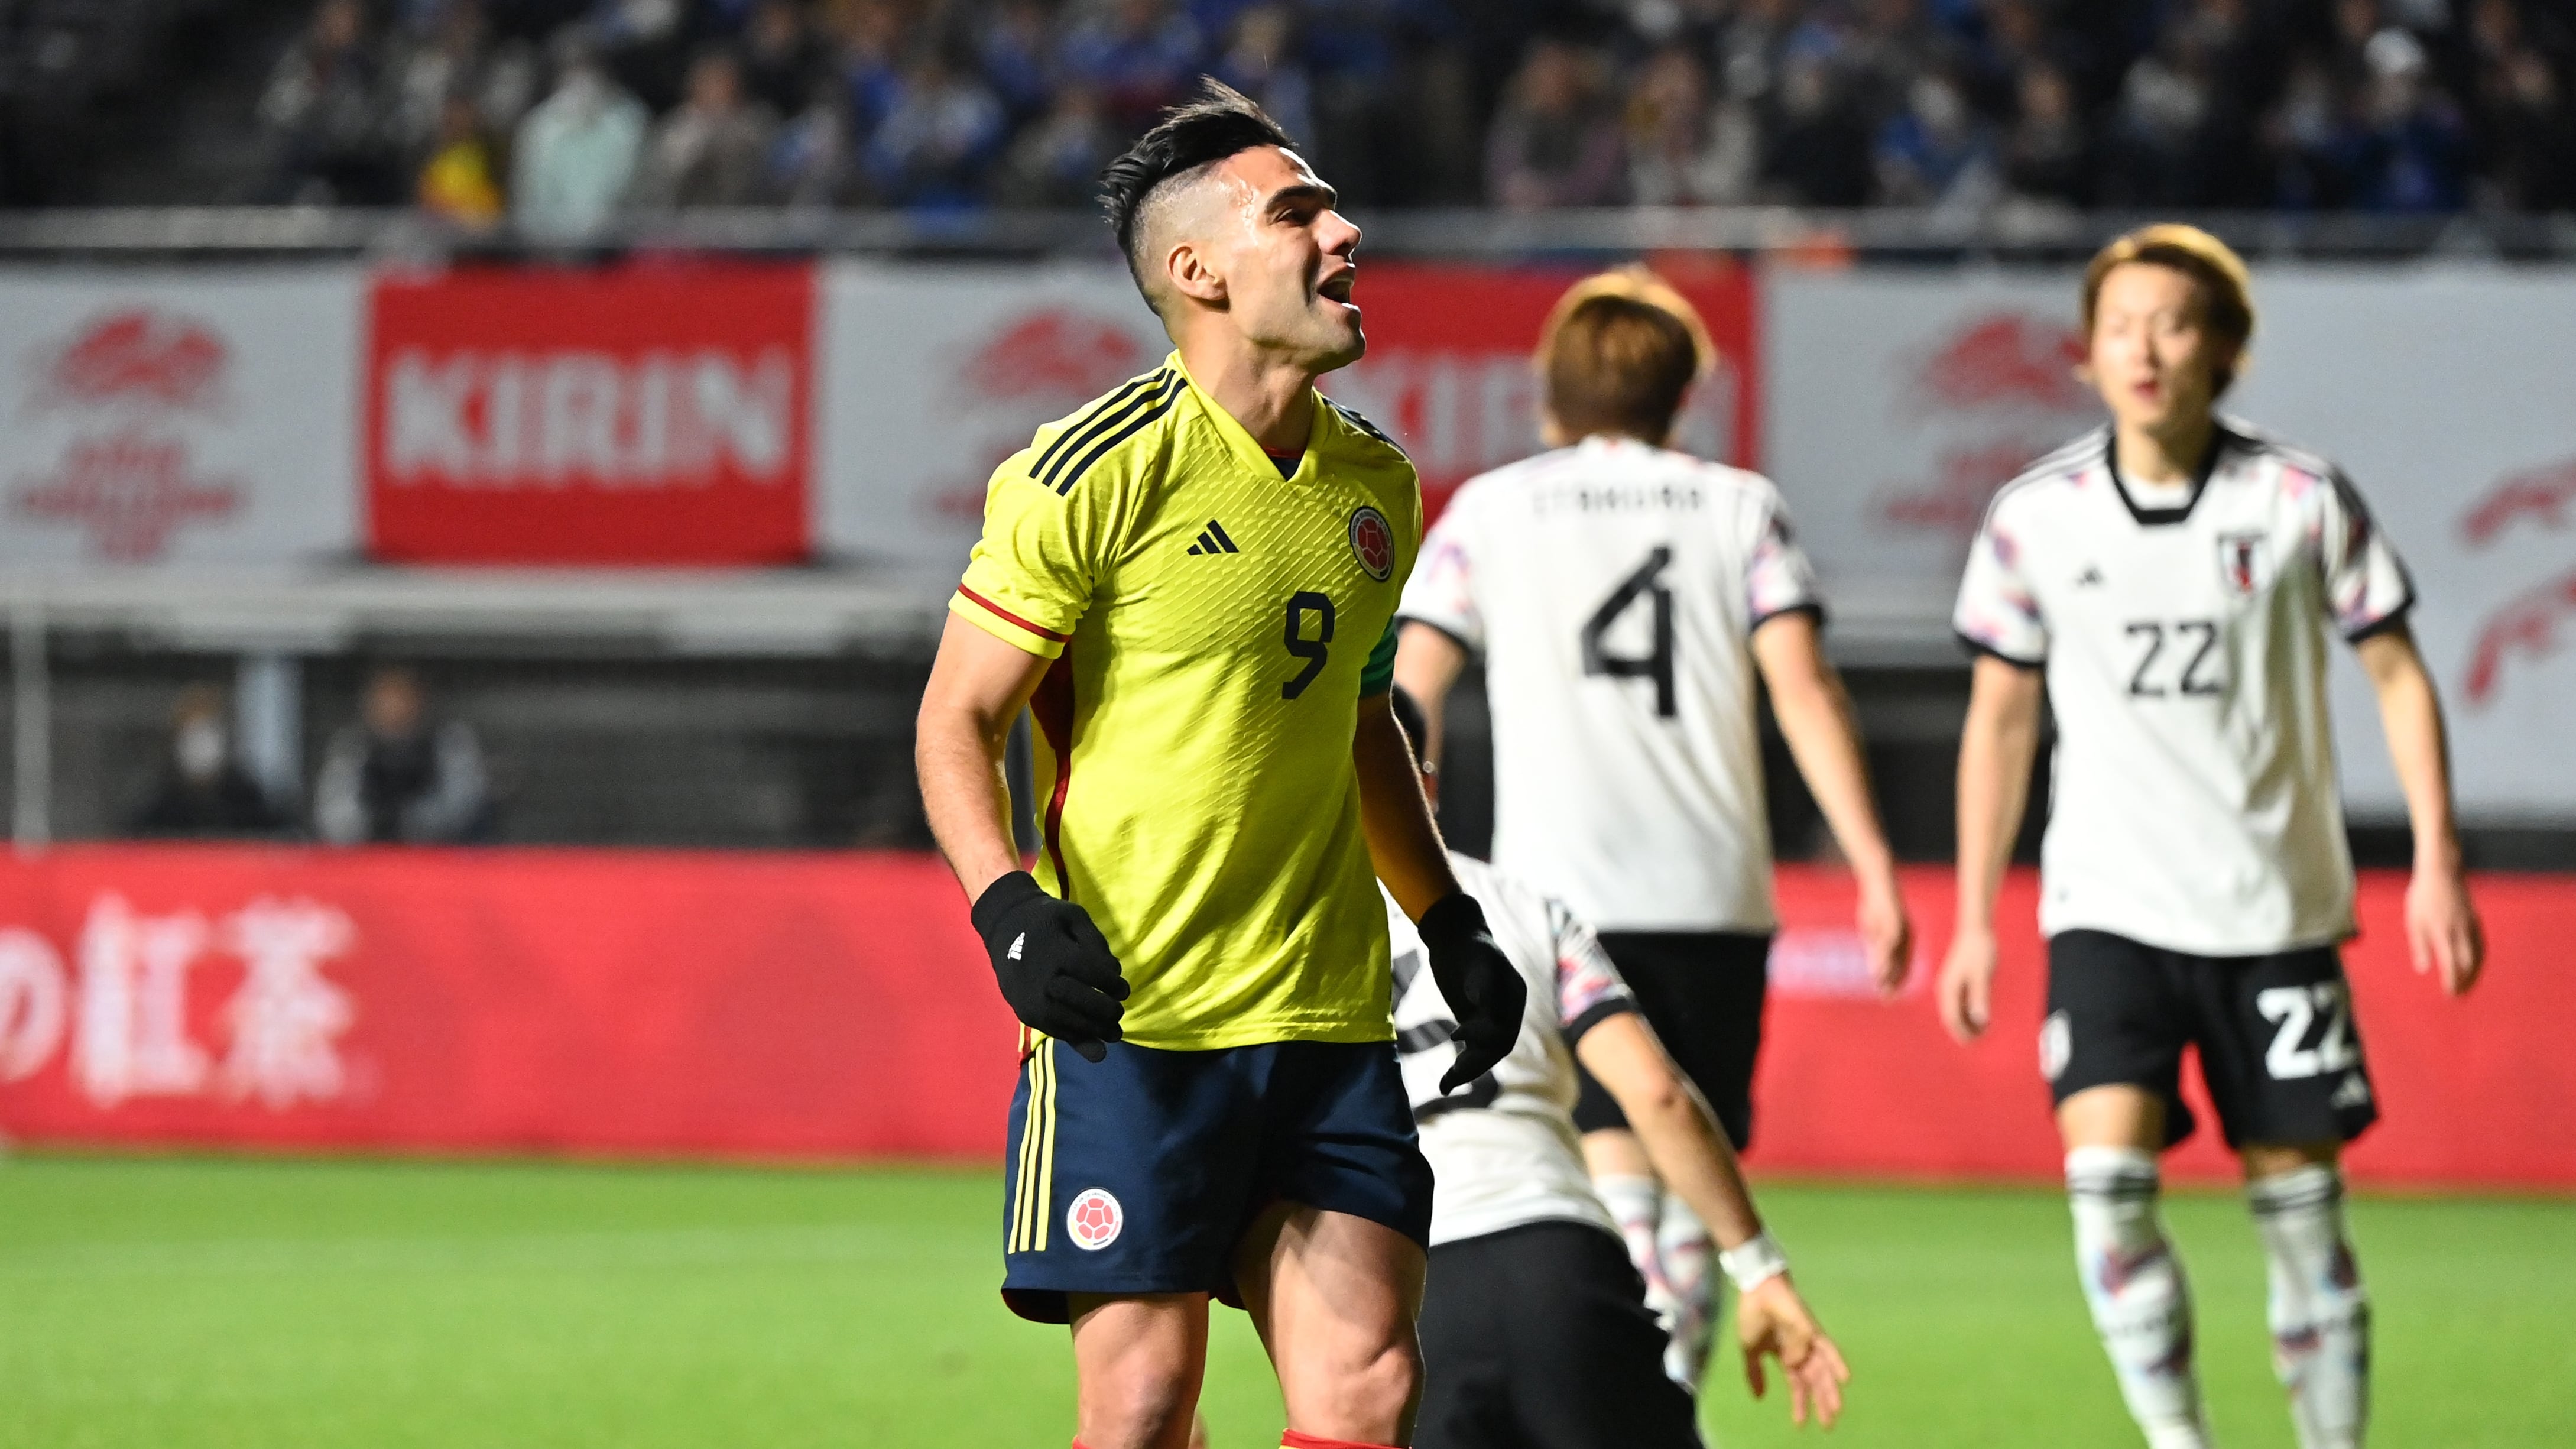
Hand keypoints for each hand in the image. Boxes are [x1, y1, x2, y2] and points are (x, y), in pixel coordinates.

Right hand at [970, 872, 1127, 1061]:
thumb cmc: (1045, 921)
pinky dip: (1077, 1040)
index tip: (1124, 990)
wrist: (1003, 930)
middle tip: (1118, 1011)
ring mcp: (1032, 1001)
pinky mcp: (1026, 1015)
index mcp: (1056, 952)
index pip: (1093, 973)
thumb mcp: (1074, 917)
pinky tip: (1096, 1043)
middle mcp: (1042, 980)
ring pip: (1069, 1023)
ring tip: (1114, 1033)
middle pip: (1081, 1001)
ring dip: (1096, 1031)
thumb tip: (1114, 971)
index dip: (1113, 984)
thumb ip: (1096, 942)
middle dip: (1106, 1011)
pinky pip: (1055, 1032)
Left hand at [1415, 892, 1527, 1092]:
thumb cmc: (1468, 945)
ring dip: (1466, 1070)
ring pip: (1484, 1053)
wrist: (1453, 936)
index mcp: (1515, 998)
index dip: (1485, 1040)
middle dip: (1475, 1064)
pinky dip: (1460, 1065)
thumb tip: (1488, 1012)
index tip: (1457, 1034)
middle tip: (1451, 1077)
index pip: (1506, 1031)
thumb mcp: (1478, 962)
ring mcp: (1490, 1018)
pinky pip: (1471, 1050)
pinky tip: (1445, 1081)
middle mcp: (1506, 1012)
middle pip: (1496, 1048)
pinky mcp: (1473, 1022)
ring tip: (1445, 1084)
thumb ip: (1485, 986)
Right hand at [1737, 1275, 1848, 1429]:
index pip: (1797, 1384)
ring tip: (1836, 1410)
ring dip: (1830, 1390)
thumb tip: (1759, 1398)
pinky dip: (1836, 1363)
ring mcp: (1809, 1342)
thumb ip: (1755, 1373)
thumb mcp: (1750, 1350)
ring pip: (1823, 1370)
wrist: (1756, 1291)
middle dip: (1821, 1403)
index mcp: (1787, 1357)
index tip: (1801, 1424)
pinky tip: (1844, 1379)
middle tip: (1829, 1425)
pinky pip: (1829, 1349)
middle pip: (1814, 1382)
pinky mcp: (1812, 1331)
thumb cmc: (1753, 1317)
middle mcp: (1801, 1352)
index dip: (1799, 1403)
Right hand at [1858, 874, 1912, 997]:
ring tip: (1883, 988)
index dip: (1897, 980)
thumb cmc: (1875, 902)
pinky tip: (1878, 967)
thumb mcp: (1873, 929)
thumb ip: (1875, 946)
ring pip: (1896, 955)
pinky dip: (1885, 957)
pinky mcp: (1895, 920)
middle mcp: (1906, 935)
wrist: (1878, 879)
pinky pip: (1891, 942)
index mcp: (1904, 938)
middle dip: (1894, 981)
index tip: (1889, 996)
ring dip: (1889, 972)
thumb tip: (1874, 964)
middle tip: (1888, 998)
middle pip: (1902, 963)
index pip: (1903, 964)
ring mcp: (1902, 928)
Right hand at [1937, 924, 1997, 1043]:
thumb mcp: (1982, 974)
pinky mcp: (1957, 981)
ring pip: (1955, 1011)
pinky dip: (1969, 1012)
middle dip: (1965, 1030)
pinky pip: (1960, 1003)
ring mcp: (1950, 985)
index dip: (1963, 1032)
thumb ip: (1980, 996)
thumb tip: (1980, 1019)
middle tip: (1983, 1038)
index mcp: (1949, 988)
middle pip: (1951, 1017)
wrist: (1976, 929)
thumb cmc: (1980, 950)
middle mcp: (1945, 989)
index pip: (1952, 1018)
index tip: (1976, 1042)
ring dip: (1968, 1022)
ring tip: (1985, 1029)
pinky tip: (1982, 1015)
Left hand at [2406, 863, 2482, 996]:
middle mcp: (2460, 931)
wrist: (2442, 872)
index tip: (2449, 994)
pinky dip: (2479, 959)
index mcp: (2442, 932)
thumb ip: (2419, 946)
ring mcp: (2470, 925)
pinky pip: (2481, 944)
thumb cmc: (2422, 897)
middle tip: (2458, 995)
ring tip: (2467, 986)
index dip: (2452, 981)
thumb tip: (2423, 970)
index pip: (2450, 964)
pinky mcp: (2476, 920)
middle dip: (2464, 982)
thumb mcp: (2413, 920)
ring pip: (2478, 955)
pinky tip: (2474, 967)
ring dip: (2474, 974)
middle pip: (2468, 964)